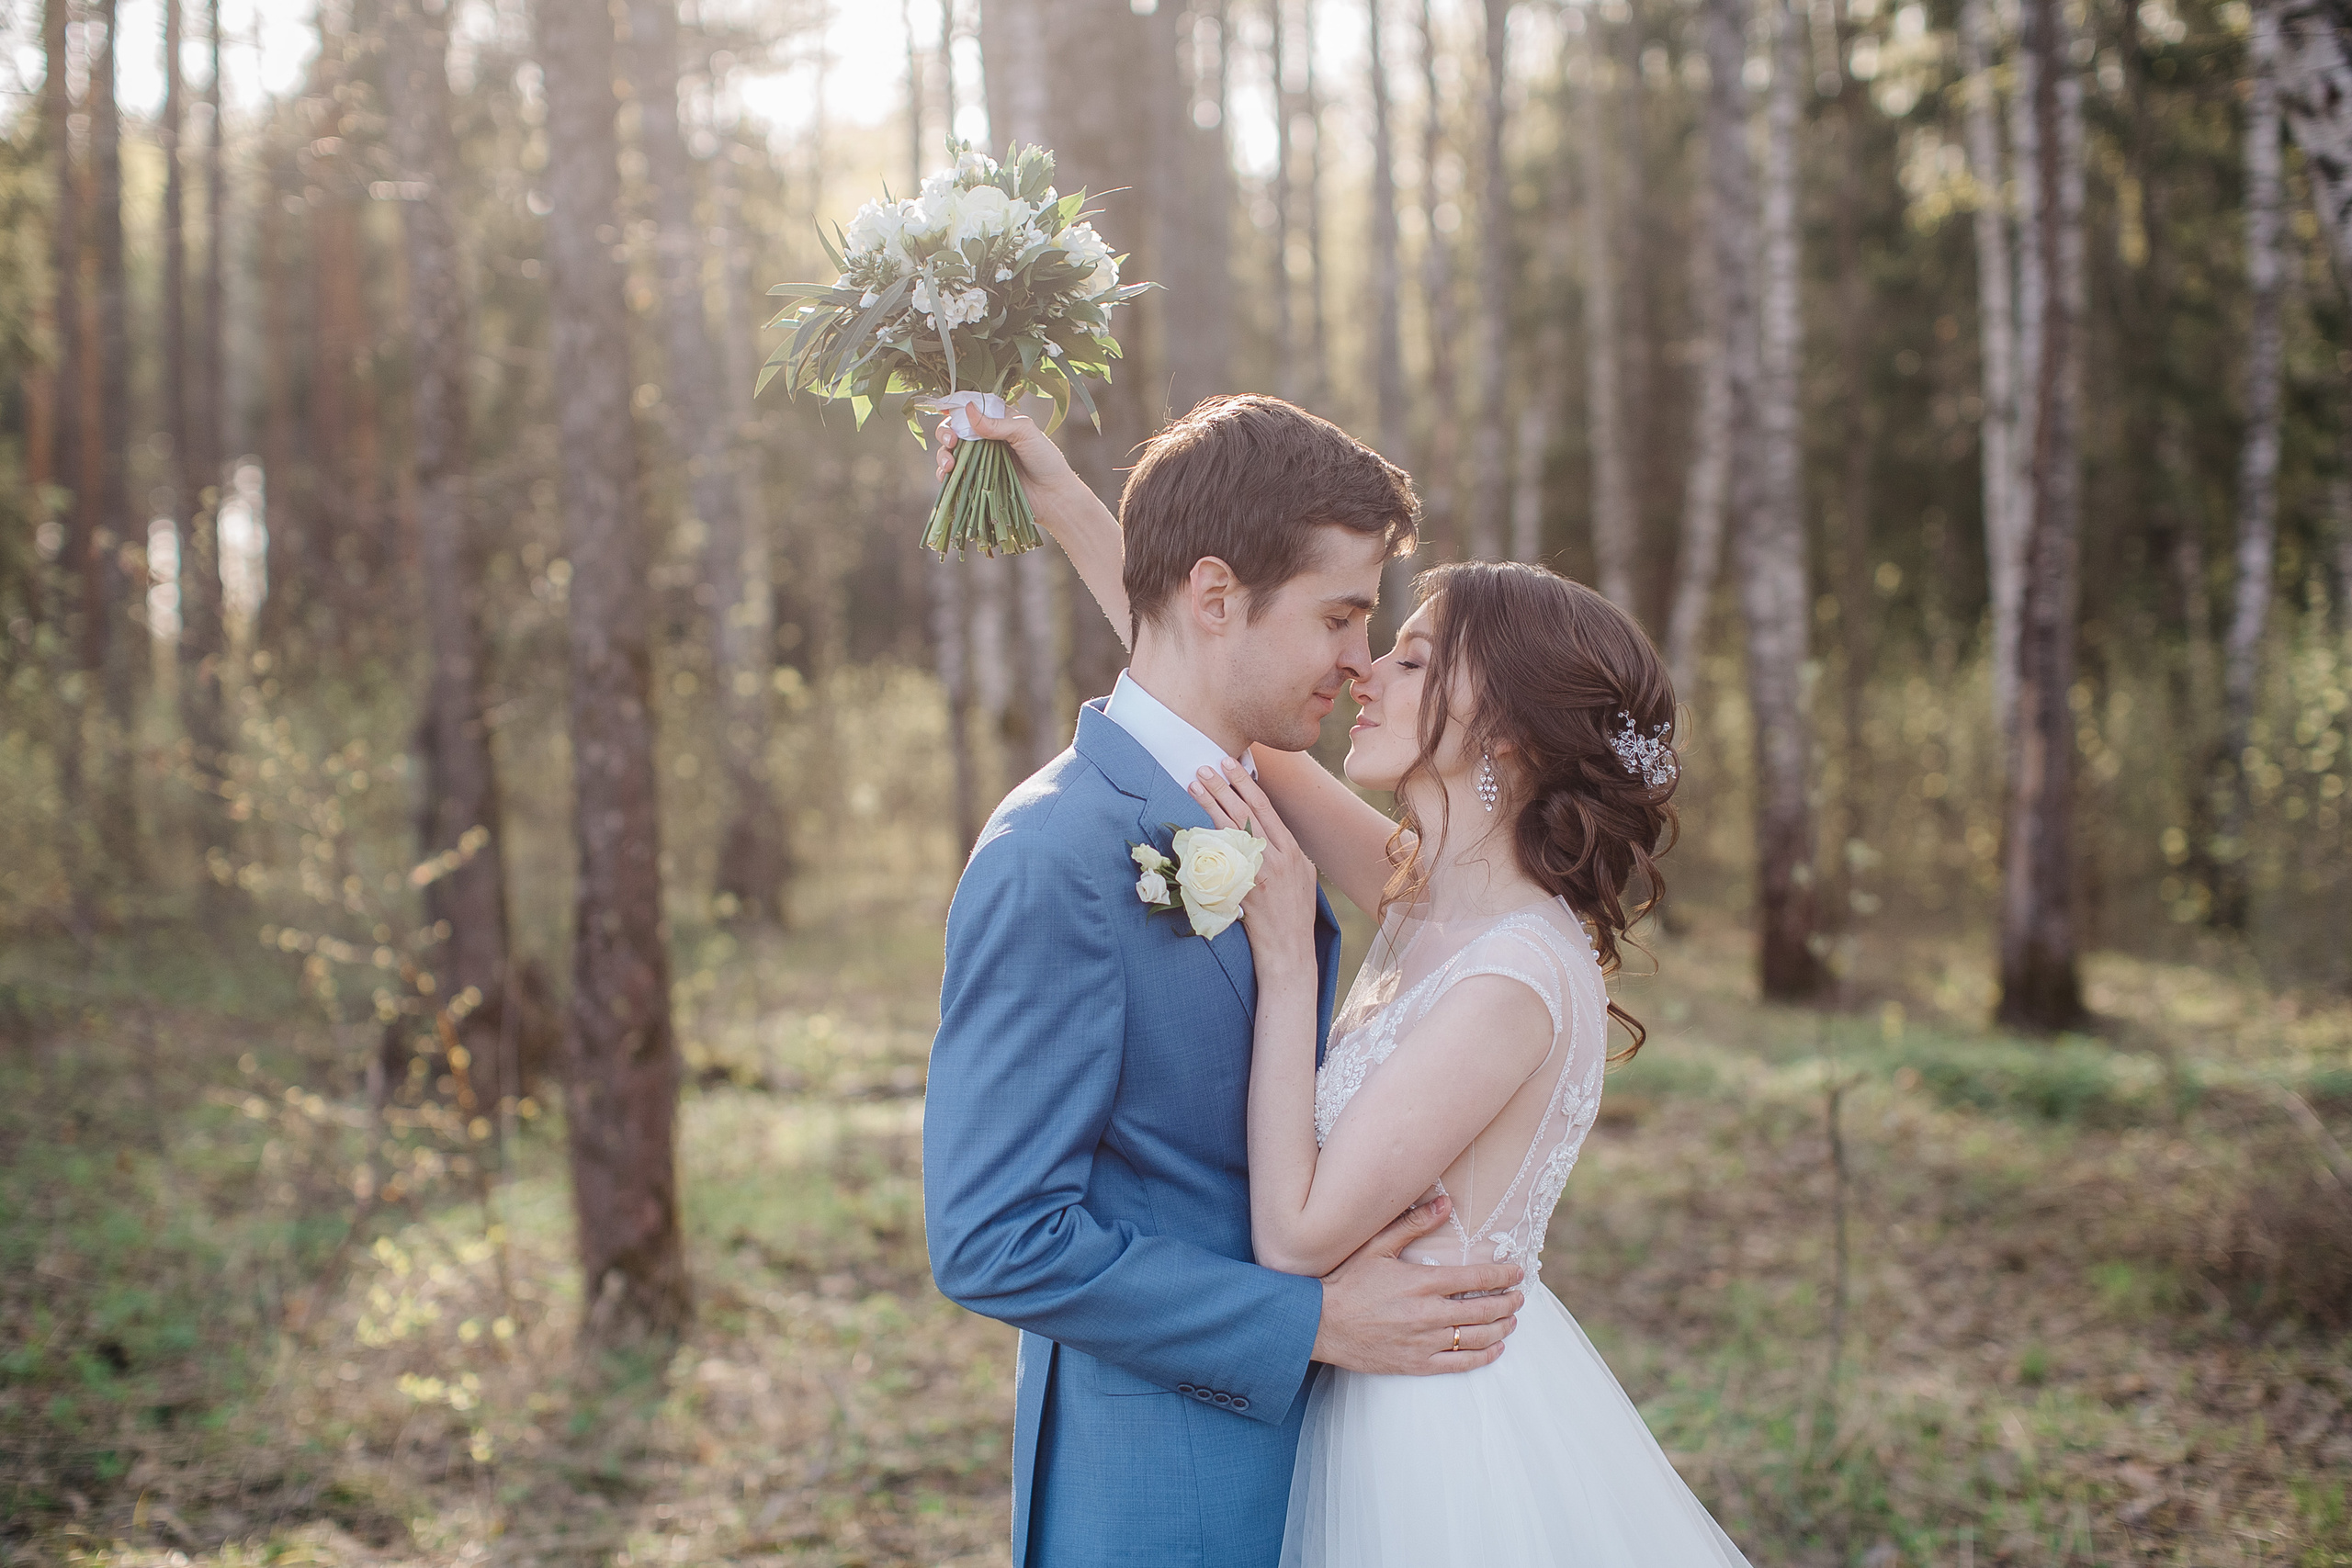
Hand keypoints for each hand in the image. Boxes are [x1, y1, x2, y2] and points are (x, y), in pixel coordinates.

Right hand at [931, 400, 1082, 498]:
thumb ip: (997, 423)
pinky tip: (947, 477)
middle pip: (954, 430)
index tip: (945, 411)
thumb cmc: (1045, 460)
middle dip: (945, 433)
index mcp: (997, 421)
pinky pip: (955, 476)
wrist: (1053, 496)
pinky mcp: (977, 481)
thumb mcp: (1025, 432)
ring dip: (943, 455)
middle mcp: (986, 439)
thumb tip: (969, 410)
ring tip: (949, 465)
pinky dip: (946, 476)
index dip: (955, 409)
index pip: (970, 409)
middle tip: (951, 441)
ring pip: (950, 453)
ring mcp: (980, 461)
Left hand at [1190, 759, 1316, 974]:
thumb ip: (1285, 853)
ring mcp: (1259, 873)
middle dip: (1225, 786)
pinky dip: (1207, 837)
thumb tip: (1267, 833)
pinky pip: (1222, 858)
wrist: (1289, 951)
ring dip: (1211, 804)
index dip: (1245, 784)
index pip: (1265, 808)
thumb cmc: (1293, 916)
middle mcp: (1277, 858)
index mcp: (1292, 852)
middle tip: (1206, 766)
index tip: (1230, 765)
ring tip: (1195, 784)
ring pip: (1231, 829)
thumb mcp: (1300, 878)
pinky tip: (1192, 822)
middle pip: (1246, 812)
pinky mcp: (1243, 889)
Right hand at [1309, 1197, 1523, 1374]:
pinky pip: (1460, 1363)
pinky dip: (1484, 1356)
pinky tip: (1495, 1348)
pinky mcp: (1417, 1363)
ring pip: (1477, 1337)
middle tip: (1520, 1297)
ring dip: (1502, 1327)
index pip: (1476, 1277)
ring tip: (1512, 1320)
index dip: (1503, 1275)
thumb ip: (1413, 1224)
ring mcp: (1424, 1341)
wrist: (1320, 1323)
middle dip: (1509, 1302)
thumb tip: (1445, 1203)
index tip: (1517, 1272)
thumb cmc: (1346, 1281)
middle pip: (1484, 1309)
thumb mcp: (1376, 1245)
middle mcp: (1429, 1312)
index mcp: (1422, 1281)